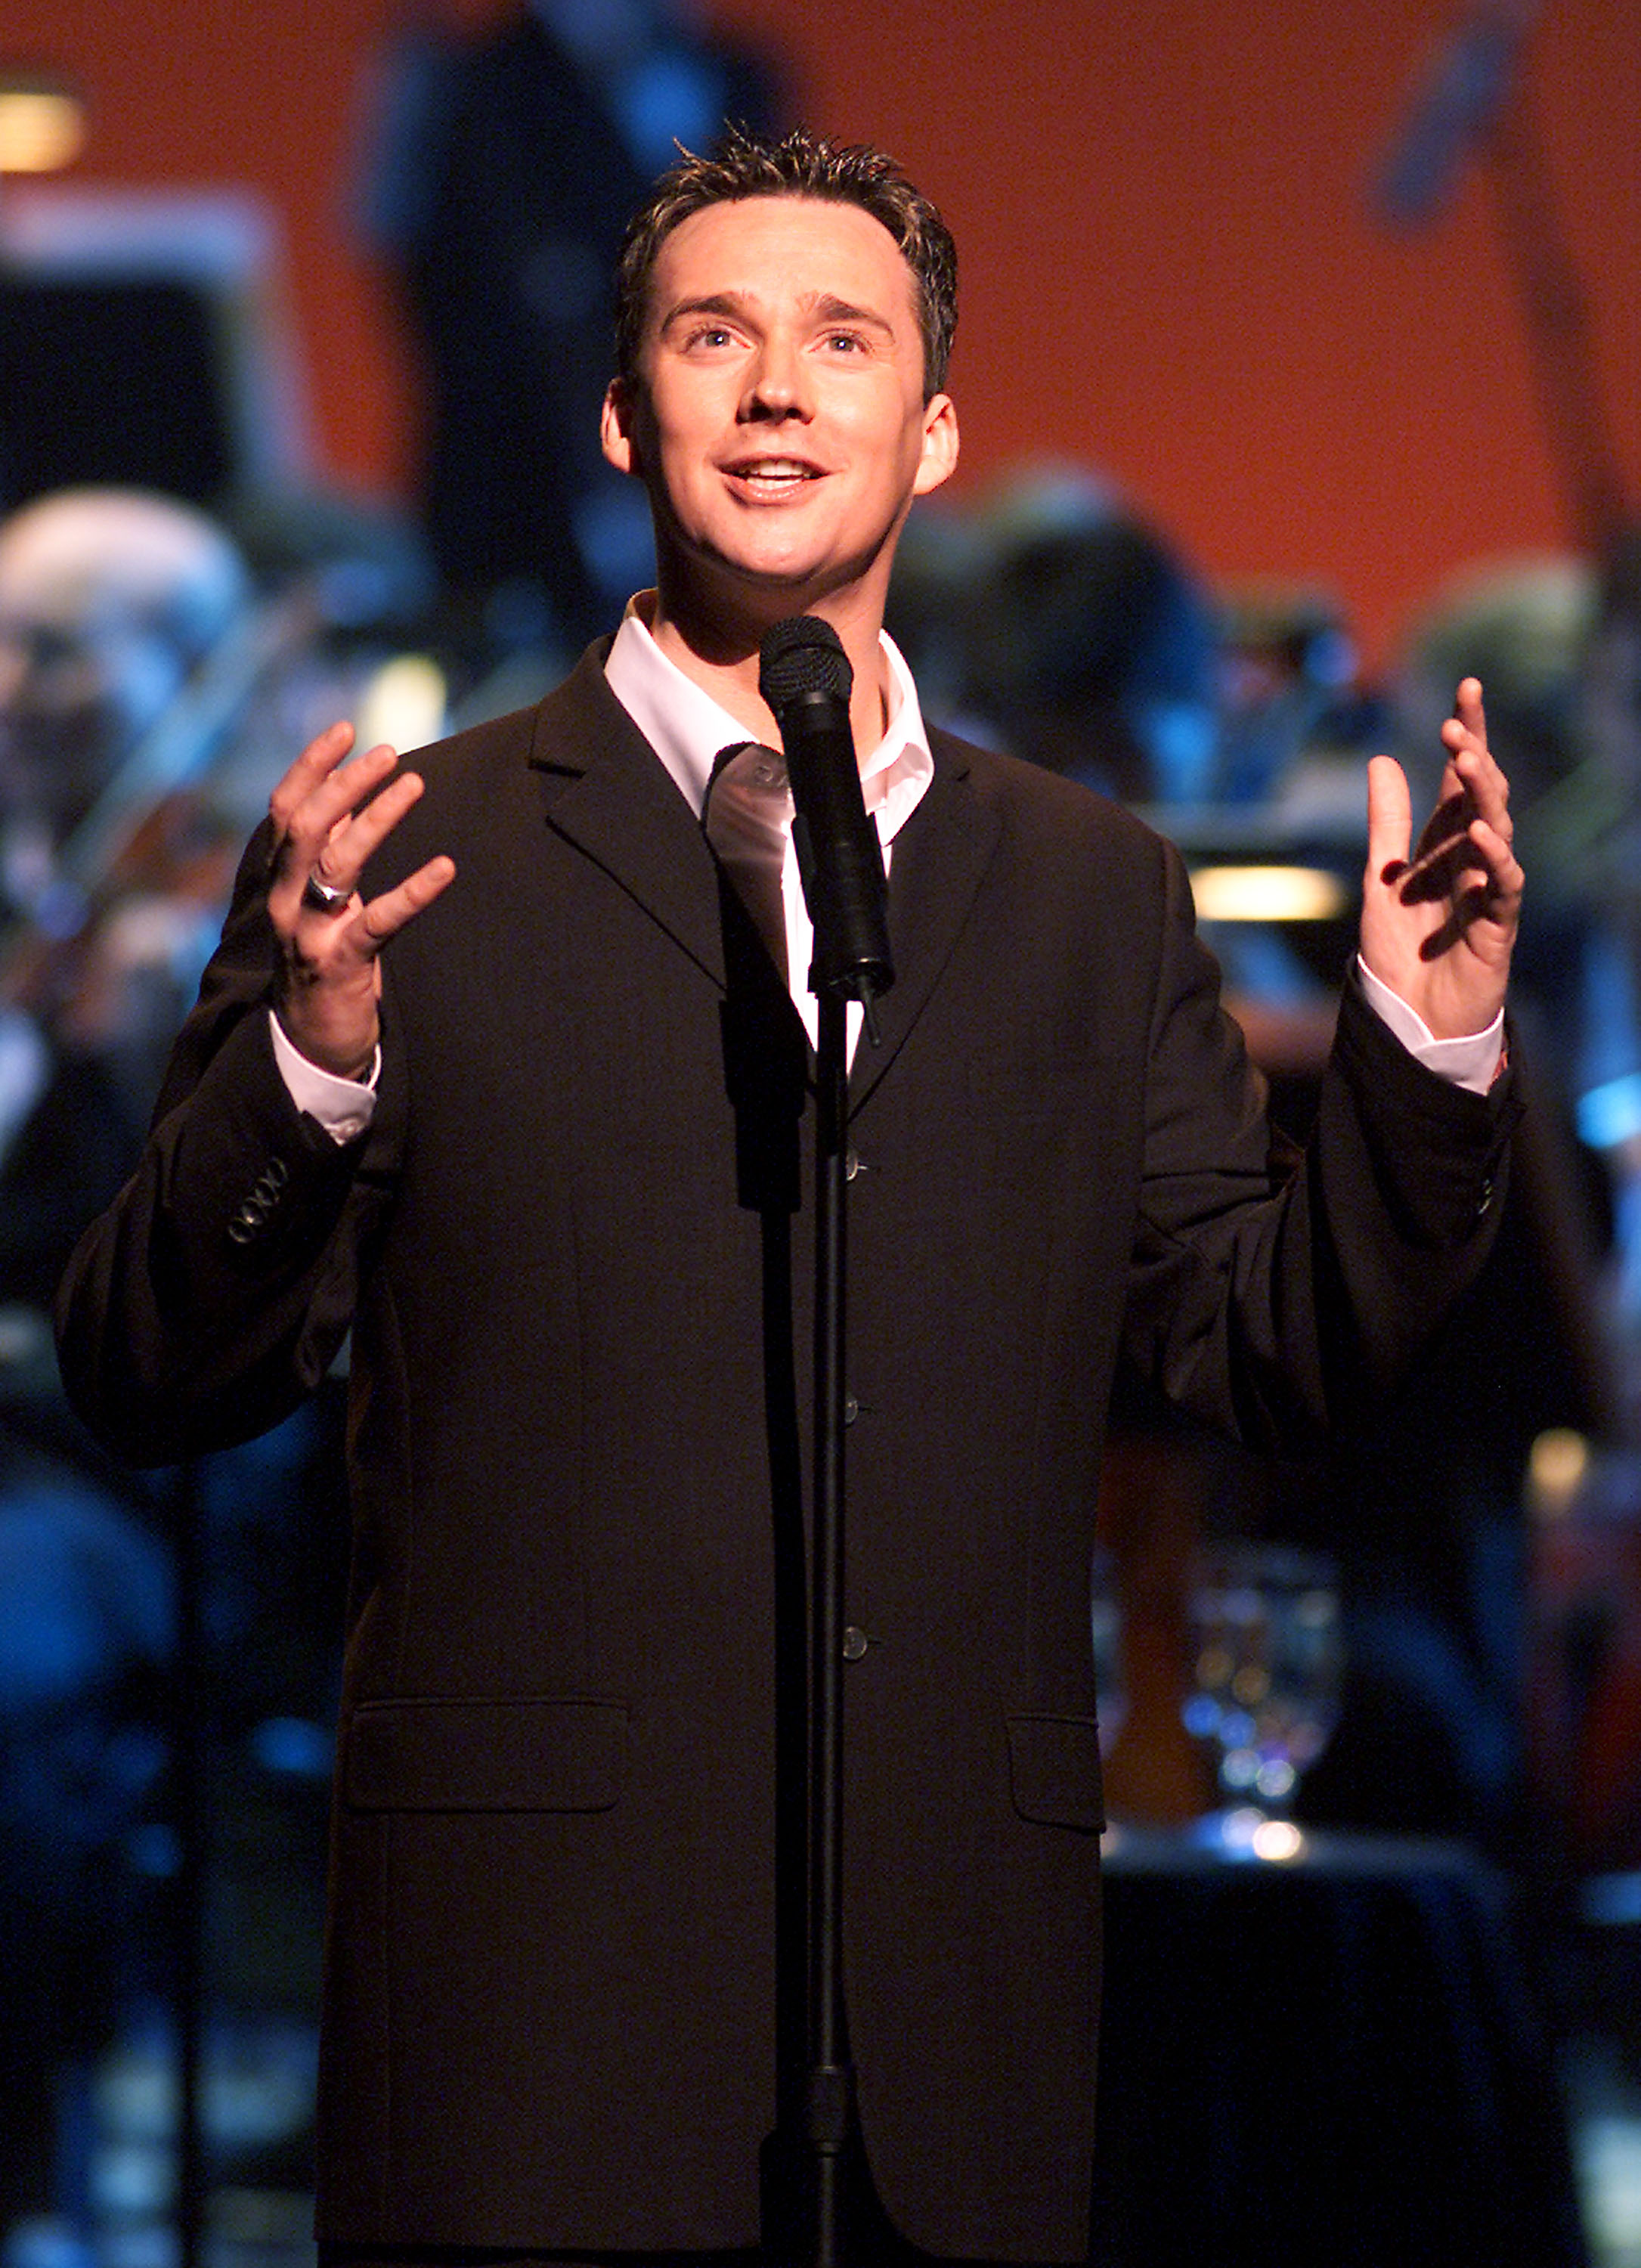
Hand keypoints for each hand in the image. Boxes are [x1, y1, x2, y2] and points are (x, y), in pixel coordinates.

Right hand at [267, 721, 454, 1076]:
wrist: (312, 1042)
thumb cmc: (325, 958)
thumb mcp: (323, 898)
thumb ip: (329, 849)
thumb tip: (348, 793)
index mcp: (281, 879)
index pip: (285, 810)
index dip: (311, 766)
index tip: (346, 729)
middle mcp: (286, 901)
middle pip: (306, 827)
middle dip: (344, 783)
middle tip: (387, 753)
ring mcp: (310, 934)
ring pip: (337, 864)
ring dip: (377, 818)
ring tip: (414, 784)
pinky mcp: (341, 965)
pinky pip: (379, 921)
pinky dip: (414, 891)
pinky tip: (445, 868)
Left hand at [1358, 677, 1521, 1040]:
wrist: (1408, 1019)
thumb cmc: (1401, 952)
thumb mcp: (1381, 879)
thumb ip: (1386, 823)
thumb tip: (1381, 760)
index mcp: (1446, 844)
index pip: (1460, 780)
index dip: (1467, 735)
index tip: (1467, 688)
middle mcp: (1473, 860)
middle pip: (1482, 796)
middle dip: (1473, 757)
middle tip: (1456, 722)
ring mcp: (1489, 890)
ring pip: (1498, 831)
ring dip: (1483, 796)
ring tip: (1465, 760)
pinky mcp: (1498, 926)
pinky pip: (1504, 884)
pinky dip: (1495, 857)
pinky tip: (1482, 832)